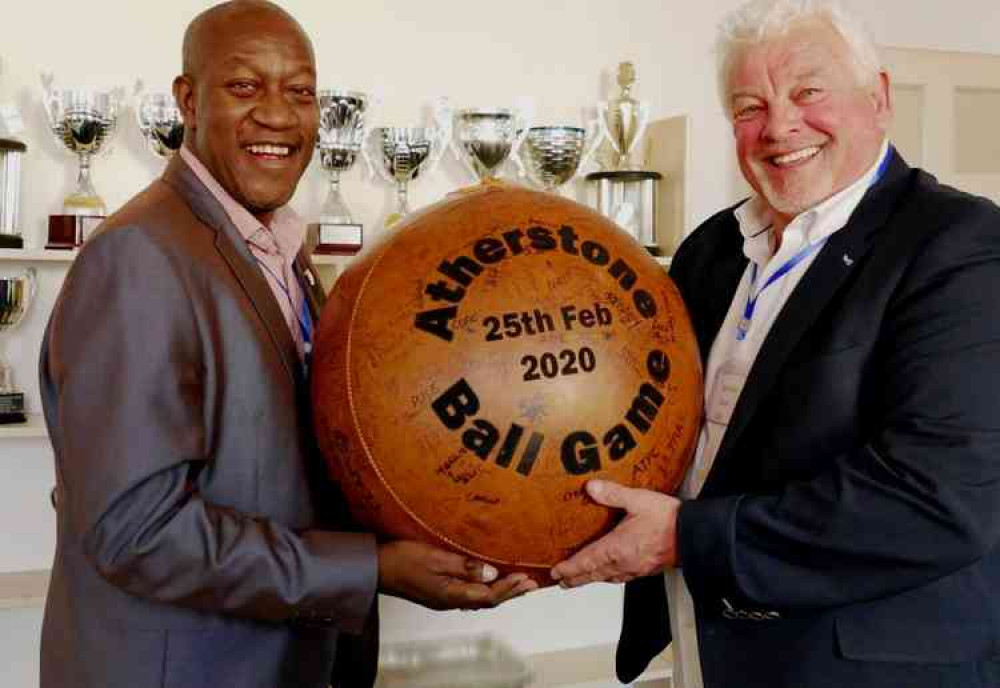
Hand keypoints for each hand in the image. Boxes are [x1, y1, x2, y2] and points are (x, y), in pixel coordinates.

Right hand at [377, 540, 537, 609]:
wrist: (375, 567)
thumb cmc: (401, 559)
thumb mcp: (434, 558)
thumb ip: (463, 566)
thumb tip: (492, 573)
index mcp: (450, 595)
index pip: (488, 595)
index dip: (509, 588)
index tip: (526, 578)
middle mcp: (449, 600)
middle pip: (486, 600)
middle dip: (510, 592)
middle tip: (531, 584)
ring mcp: (443, 598)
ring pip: (478, 598)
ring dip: (500, 591)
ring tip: (517, 584)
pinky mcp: (438, 592)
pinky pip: (469, 593)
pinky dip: (485, 588)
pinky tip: (489, 581)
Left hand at [550, 479, 680, 587]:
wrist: (693, 535)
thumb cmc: (668, 520)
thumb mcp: (637, 500)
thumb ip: (612, 494)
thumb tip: (591, 487)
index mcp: (617, 548)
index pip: (586, 562)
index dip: (569, 568)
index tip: (556, 572)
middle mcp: (623, 563)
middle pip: (593, 575)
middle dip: (575, 578)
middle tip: (560, 581)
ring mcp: (634, 569)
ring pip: (606, 578)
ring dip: (590, 579)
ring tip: (578, 579)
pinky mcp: (644, 569)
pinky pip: (620, 577)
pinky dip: (607, 577)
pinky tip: (608, 573)